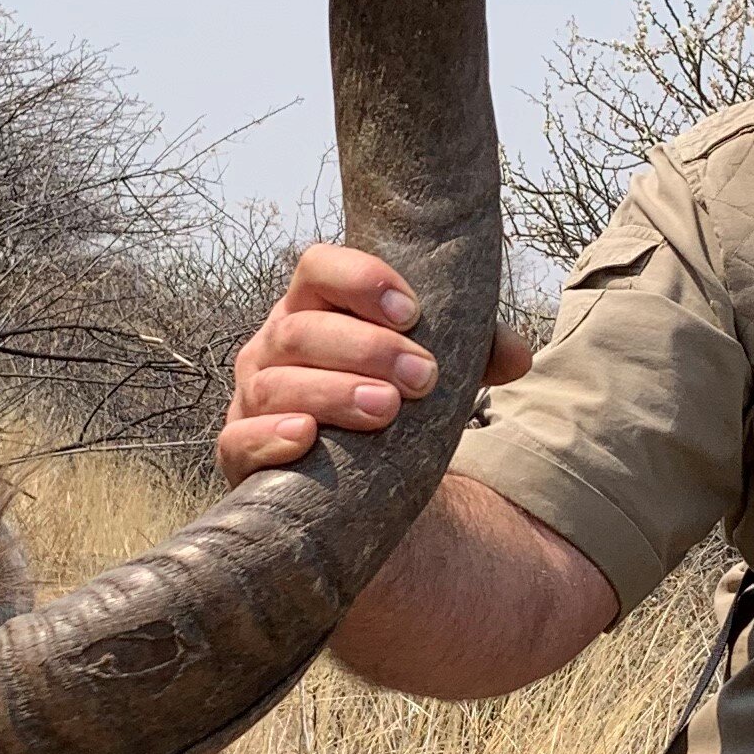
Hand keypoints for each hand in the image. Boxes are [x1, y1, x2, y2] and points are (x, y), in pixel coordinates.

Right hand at [219, 246, 528, 482]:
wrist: (349, 486)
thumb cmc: (388, 407)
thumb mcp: (430, 375)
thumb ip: (474, 355)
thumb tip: (515, 356)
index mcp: (315, 309)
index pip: (319, 268)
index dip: (360, 280)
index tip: (412, 311)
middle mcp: (274, 345)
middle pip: (302, 329)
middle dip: (366, 350)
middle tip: (423, 378)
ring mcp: (252, 397)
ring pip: (276, 384)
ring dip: (333, 393)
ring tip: (385, 410)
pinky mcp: (238, 452)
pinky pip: (239, 440)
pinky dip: (270, 438)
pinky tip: (307, 438)